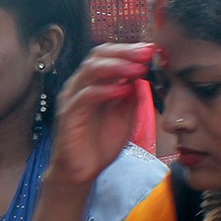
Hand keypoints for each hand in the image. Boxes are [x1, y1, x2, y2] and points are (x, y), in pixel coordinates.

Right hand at [49, 43, 153, 188]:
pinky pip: (84, 96)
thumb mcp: (125, 115)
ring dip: (116, 67)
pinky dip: (104, 91)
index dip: (129, 49)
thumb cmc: (100, 143)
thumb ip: (133, 95)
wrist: (83, 171)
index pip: (107, 55)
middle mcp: (80, 86)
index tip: (152, 50)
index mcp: (93, 83)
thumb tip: (146, 74)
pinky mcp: (69, 115)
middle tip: (146, 54)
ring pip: (90, 71)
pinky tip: (122, 91)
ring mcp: (72, 99)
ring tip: (137, 69)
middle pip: (98, 56)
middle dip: (124, 52)